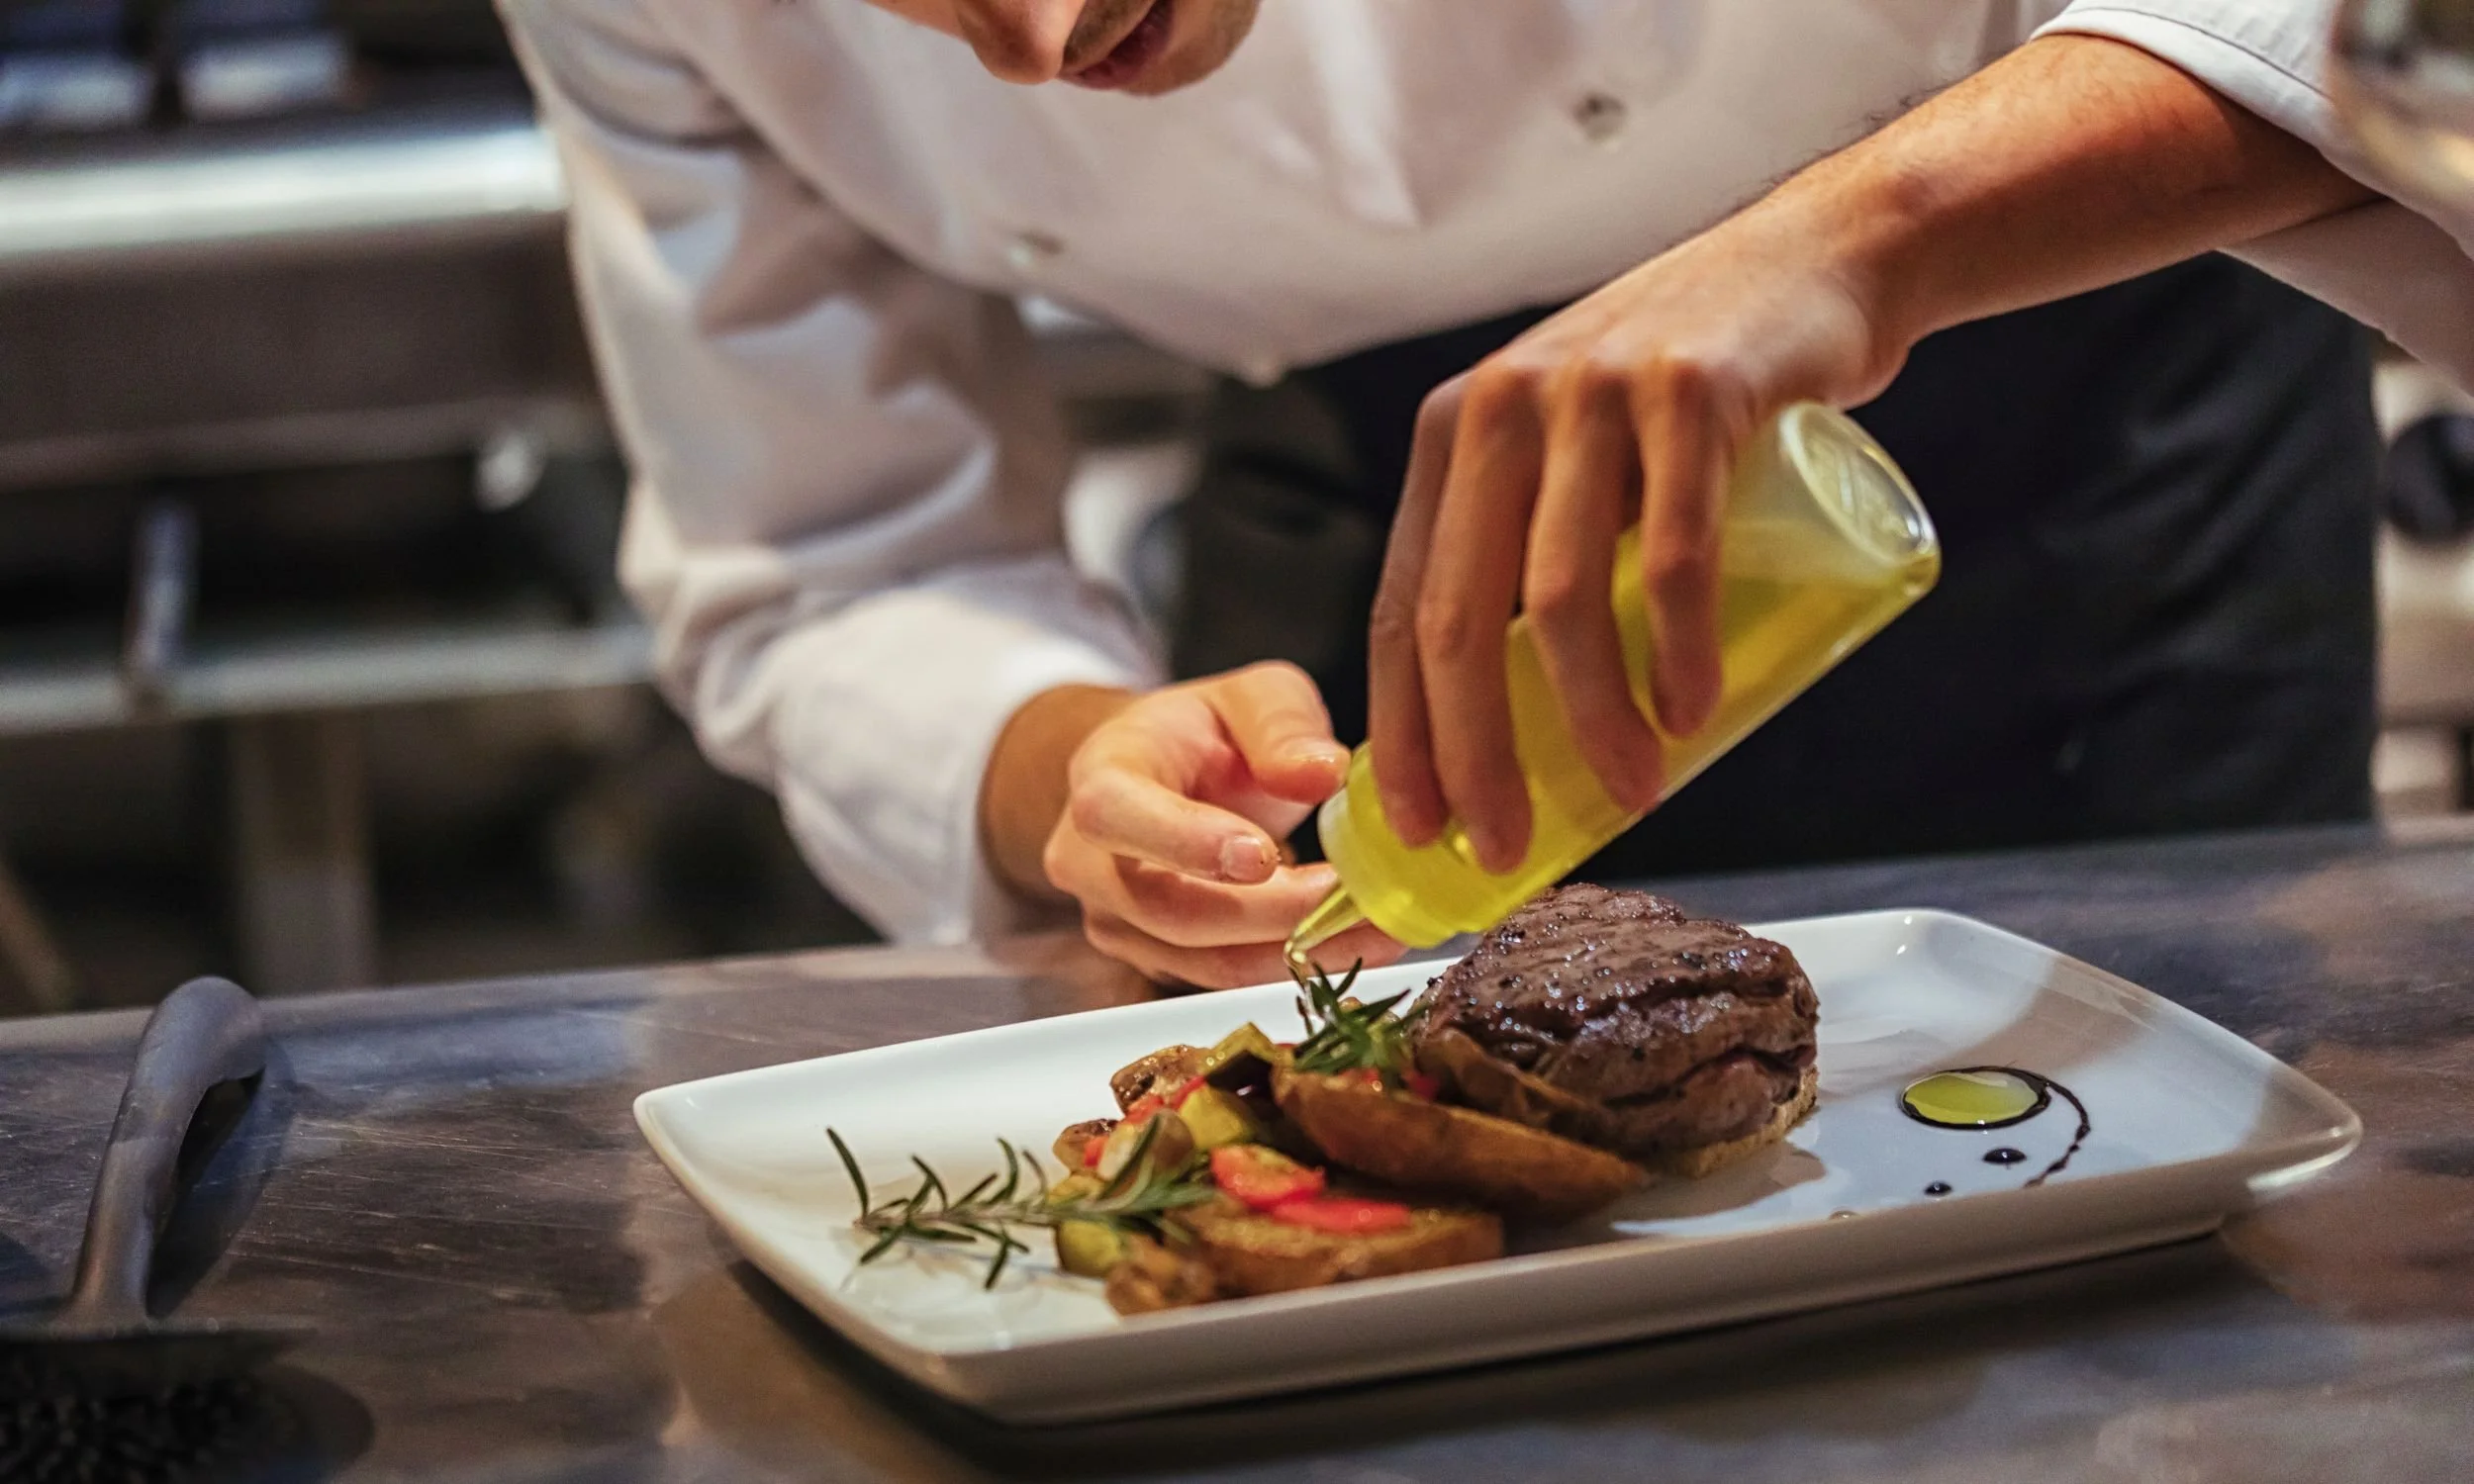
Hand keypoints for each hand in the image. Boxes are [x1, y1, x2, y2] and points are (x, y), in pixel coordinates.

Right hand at [985, 664, 1400, 986]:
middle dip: (1272, 914)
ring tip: (1383, 925)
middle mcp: (1091, 862)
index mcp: (1100, 778)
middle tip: (1358, 898)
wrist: (1159, 780)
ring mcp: (1119, 922)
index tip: (1262, 856)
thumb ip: (1283, 725)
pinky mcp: (1158, 961)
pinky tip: (1358, 939)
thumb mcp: (1250, 697)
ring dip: (1301, 951)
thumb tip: (1323, 771)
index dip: (1185, 842)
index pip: (1116, 815)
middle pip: (1171, 910)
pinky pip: (1229, 975)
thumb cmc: (1202, 732)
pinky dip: (1298, 963)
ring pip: (1207, 960)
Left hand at [1365, 194, 1904, 871]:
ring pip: (1560, 599)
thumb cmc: (1692, 395)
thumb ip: (1537, 552)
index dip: (1403, 732)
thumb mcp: (1577, 454)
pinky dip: (1675, 650)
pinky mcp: (1690, 390)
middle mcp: (1503, 408)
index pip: (1403, 608)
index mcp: (1455, 438)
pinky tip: (1687, 713)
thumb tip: (1517, 733)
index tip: (1420, 830)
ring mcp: (1592, 393)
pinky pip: (1670, 552)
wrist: (1816, 264)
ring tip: (1631, 795)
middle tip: (1507, 848)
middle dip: (1475, 756)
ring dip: (1590, 720)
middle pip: (1463, 620)